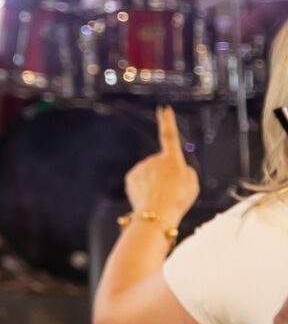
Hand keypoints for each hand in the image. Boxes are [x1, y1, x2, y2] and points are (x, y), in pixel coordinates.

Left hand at [125, 106, 199, 222]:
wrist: (156, 214)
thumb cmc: (178, 200)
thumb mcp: (192, 184)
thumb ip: (186, 171)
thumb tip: (177, 167)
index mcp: (173, 159)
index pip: (169, 135)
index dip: (167, 121)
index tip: (164, 109)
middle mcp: (155, 159)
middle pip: (162, 163)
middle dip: (166, 173)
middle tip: (171, 190)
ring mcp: (142, 166)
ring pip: (150, 172)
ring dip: (155, 181)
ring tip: (160, 195)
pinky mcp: (131, 175)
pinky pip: (140, 178)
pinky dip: (144, 186)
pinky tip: (149, 196)